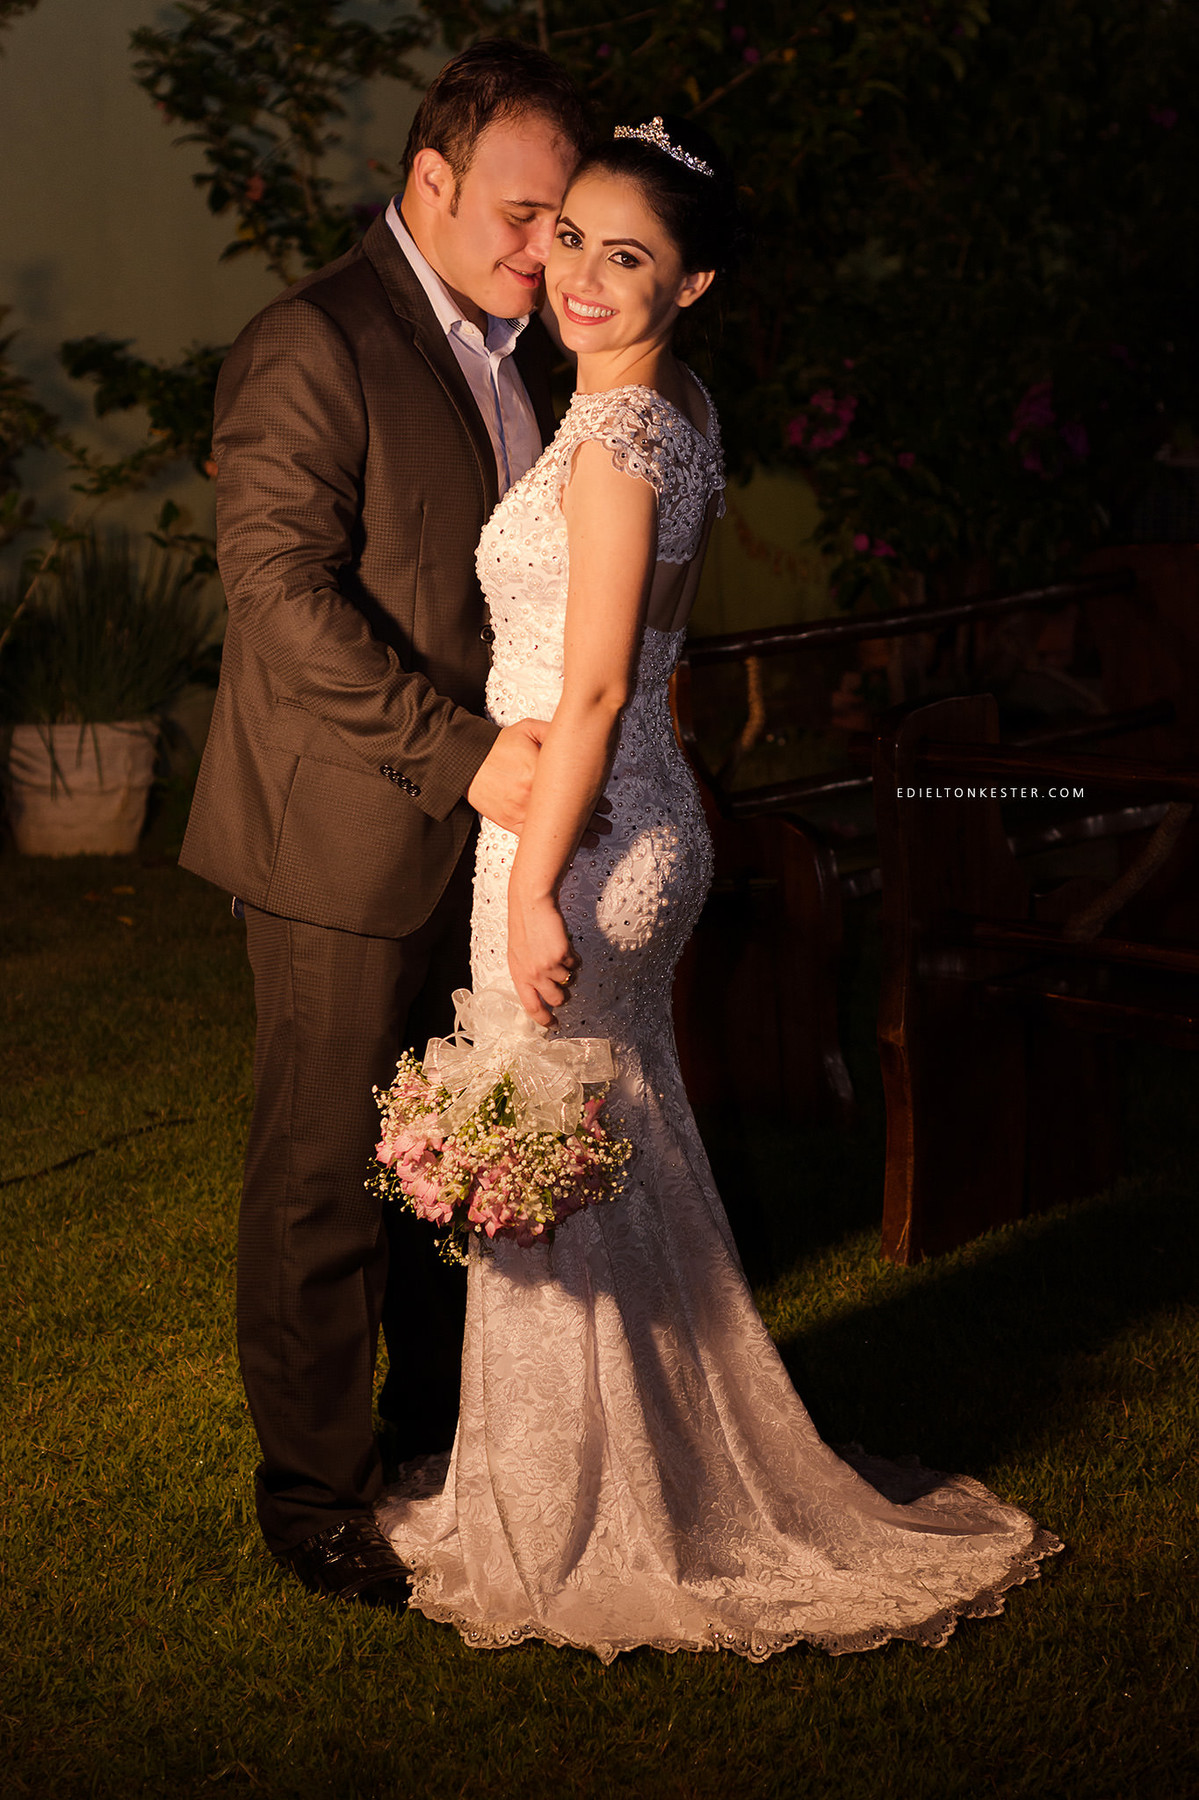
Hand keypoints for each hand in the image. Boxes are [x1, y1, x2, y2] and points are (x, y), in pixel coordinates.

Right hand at [467, 720, 611, 845]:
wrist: (465, 763)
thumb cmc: (496, 747)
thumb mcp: (526, 730)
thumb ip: (553, 732)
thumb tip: (576, 733)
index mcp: (537, 770)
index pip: (572, 788)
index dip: (593, 799)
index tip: (606, 804)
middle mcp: (530, 795)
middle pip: (567, 811)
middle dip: (591, 820)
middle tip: (605, 822)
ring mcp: (520, 812)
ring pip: (554, 828)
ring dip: (577, 836)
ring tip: (594, 838)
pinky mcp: (511, 823)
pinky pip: (535, 838)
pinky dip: (552, 844)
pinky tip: (566, 849)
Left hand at [508, 892, 578, 1024]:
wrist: (531, 905)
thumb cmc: (525, 927)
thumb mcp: (518, 955)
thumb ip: (528, 974)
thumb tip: (541, 991)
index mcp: (519, 975)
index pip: (531, 1007)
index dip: (543, 1019)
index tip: (553, 1024)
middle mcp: (533, 974)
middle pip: (556, 999)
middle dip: (563, 994)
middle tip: (562, 981)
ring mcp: (548, 965)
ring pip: (569, 981)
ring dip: (568, 970)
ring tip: (559, 954)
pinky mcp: (562, 954)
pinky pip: (576, 964)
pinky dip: (574, 956)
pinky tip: (564, 944)